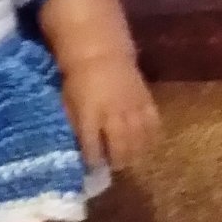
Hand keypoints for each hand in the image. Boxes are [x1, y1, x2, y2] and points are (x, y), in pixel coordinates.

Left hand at [61, 54, 160, 170]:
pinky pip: (153, 124)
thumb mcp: (68, 102)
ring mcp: (131, 107)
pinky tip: (148, 144)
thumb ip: (76, 124)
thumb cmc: (79, 79)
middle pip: (119, 146)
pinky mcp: (146, 100)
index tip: (93, 168)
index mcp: (89, 114)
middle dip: (118, 161)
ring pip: (138, 139)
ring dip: (135, 153)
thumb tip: (81, 147)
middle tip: (116, 167)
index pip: (92, 145)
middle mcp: (112, 113)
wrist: (101, 53)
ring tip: (132, 160)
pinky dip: (151, 137)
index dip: (93, 160)